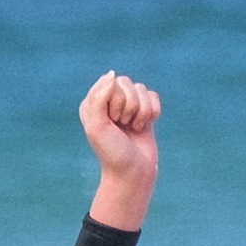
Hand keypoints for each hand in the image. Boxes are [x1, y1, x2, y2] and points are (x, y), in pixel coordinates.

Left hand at [81, 70, 160, 231]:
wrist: (132, 172)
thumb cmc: (112, 152)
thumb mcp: (97, 126)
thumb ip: (99, 98)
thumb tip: (112, 74)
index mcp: (92, 103)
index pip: (111, 82)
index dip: (116, 100)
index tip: (113, 120)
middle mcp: (108, 101)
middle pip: (127, 83)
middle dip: (129, 105)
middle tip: (123, 125)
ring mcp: (126, 105)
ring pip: (142, 89)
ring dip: (142, 111)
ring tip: (133, 128)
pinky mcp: (143, 110)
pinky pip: (153, 96)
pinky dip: (152, 113)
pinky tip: (143, 127)